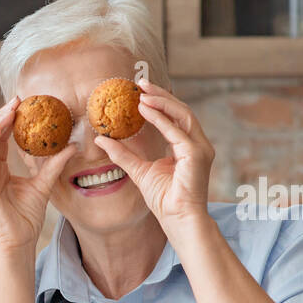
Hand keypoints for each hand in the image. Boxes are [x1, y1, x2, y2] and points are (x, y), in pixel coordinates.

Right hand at [0, 97, 76, 254]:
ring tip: (9, 111)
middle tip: (16, 100)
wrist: (19, 242)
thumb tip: (72, 146)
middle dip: (0, 117)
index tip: (23, 104)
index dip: (8, 121)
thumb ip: (54, 165)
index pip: (0, 139)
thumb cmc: (26, 218)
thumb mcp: (43, 185)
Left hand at [94, 81, 214, 234]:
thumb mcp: (139, 171)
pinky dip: (161, 119)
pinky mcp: (196, 155)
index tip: (140, 91)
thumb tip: (102, 139)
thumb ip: (123, 154)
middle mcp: (197, 144)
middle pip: (180, 110)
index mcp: (187, 146)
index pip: (175, 117)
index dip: (159, 102)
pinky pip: (177, 131)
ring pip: (182, 115)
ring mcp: (200, 148)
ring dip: (162, 102)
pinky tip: (145, 110)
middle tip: (141, 83)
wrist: (178, 219)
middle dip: (161, 95)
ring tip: (142, 93)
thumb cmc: (164, 200)